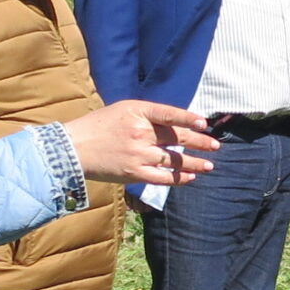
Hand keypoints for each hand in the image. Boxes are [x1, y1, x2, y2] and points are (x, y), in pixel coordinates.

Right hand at [61, 100, 216, 186]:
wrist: (73, 148)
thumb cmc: (99, 126)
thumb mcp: (123, 110)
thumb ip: (148, 115)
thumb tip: (176, 122)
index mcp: (137, 112)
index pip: (169, 114)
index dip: (189, 118)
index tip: (205, 124)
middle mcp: (140, 132)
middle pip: (177, 138)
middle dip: (200, 142)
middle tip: (215, 145)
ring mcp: (138, 154)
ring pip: (174, 160)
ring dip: (195, 163)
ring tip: (210, 165)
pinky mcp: (134, 173)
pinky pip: (162, 178)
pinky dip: (179, 179)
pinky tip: (190, 178)